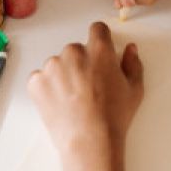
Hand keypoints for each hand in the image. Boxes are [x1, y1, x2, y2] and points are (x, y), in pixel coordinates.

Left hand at [27, 22, 143, 157]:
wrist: (89, 142)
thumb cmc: (114, 116)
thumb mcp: (134, 90)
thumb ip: (132, 64)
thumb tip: (129, 48)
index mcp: (98, 49)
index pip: (97, 29)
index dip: (100, 41)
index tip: (99, 57)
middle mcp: (73, 52)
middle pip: (76, 50)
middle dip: (80, 63)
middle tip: (87, 88)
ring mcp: (51, 66)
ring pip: (57, 64)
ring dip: (63, 75)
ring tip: (72, 101)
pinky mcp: (36, 81)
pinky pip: (41, 78)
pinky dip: (47, 88)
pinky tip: (59, 104)